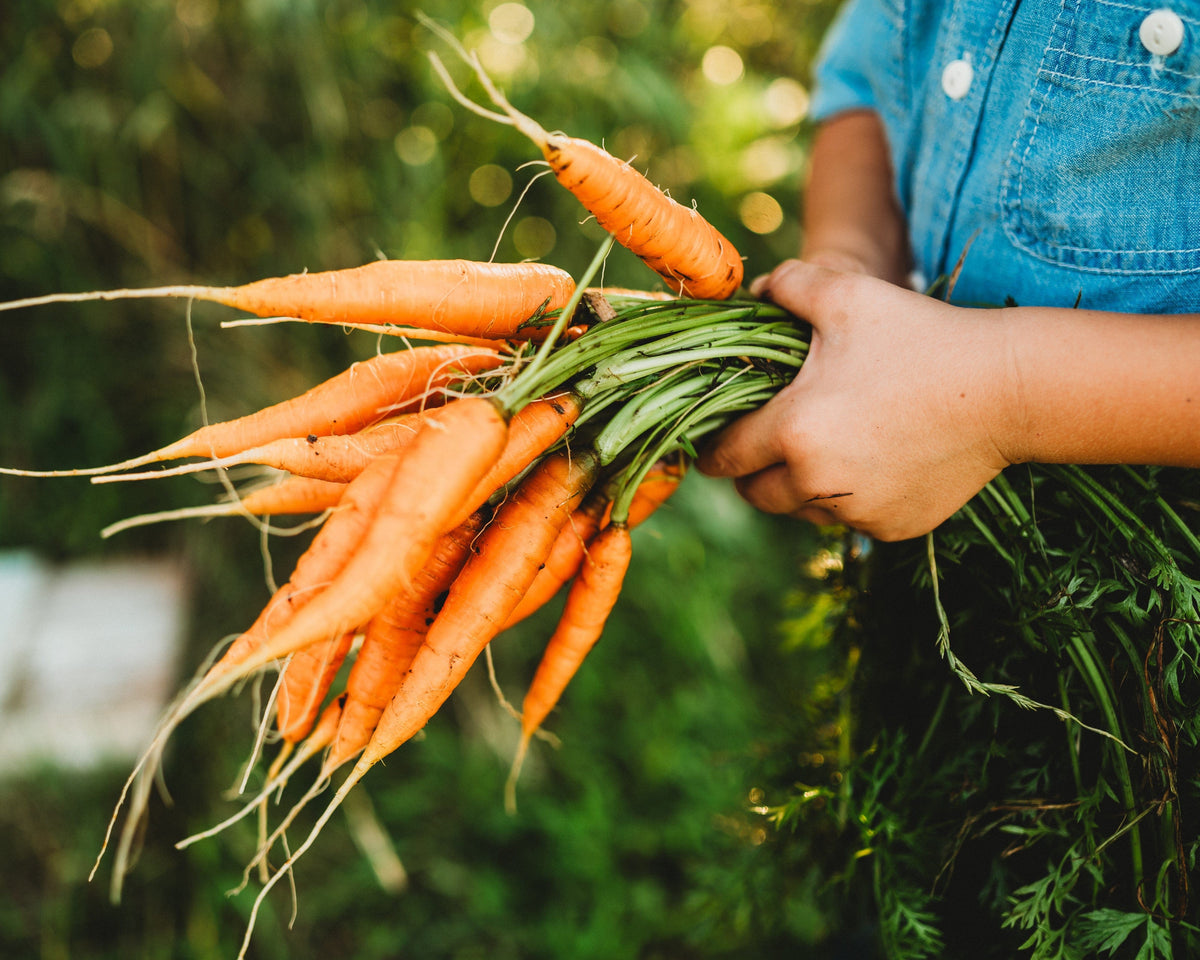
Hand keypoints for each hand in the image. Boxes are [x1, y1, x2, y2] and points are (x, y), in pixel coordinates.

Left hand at [697, 260, 1014, 540]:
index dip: (710, 446)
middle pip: (755, 494)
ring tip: (820, 446)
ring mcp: (858, 513)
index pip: (724, 456)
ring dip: (798, 487)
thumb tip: (749, 290)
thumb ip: (786, 286)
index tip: (710, 438)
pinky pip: (849, 519)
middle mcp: (819, 484)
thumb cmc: (921, 336)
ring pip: (801, 511)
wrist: (1006, 390)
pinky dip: (848, 499)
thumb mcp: (846, 296)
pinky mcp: (892, 529)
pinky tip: (871, 459)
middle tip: (764, 442)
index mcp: (793, 432)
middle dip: (751, 471)